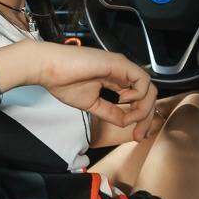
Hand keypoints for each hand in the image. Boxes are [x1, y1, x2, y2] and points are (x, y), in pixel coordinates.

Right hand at [29, 41, 156, 134]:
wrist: (49, 69)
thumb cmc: (63, 82)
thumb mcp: (92, 104)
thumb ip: (109, 112)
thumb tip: (124, 123)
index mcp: (116, 80)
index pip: (139, 99)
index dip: (141, 118)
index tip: (137, 135)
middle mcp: (122, 73)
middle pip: (148, 95)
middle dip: (147, 118)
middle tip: (139, 135)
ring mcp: (122, 67)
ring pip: (149, 88)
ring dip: (143, 109)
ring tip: (128, 118)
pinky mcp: (119, 63)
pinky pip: (142, 81)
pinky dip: (138, 96)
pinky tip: (123, 101)